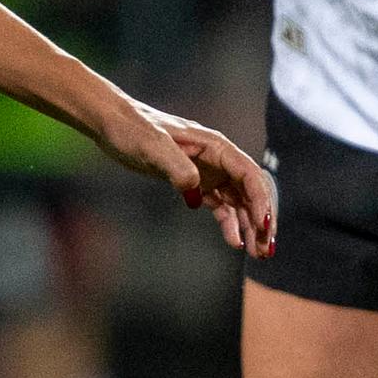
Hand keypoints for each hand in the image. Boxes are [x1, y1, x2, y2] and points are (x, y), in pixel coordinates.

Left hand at [96, 97, 279, 255]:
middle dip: (260, 220)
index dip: (260, 201)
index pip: (248, 175)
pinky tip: (234, 241)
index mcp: (215, 146)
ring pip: (238, 201)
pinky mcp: (194, 182)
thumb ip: (176, 165)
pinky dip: (229, 223)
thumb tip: (194, 189)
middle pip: (250, 191)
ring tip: (257, 253)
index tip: (264, 226)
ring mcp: (208, 171)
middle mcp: (218, 159)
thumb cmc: (132, 128)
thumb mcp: (152, 145)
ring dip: (249, 226)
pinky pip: (220, 205)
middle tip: (265, 249)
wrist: (112, 124)